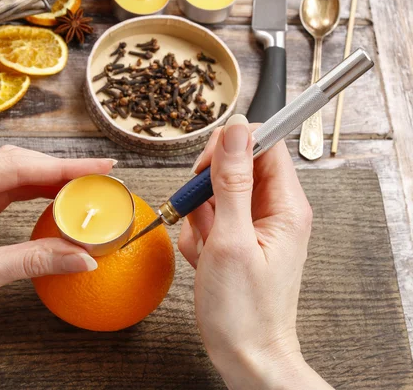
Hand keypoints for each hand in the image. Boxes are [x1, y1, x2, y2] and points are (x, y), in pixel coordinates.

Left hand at [0, 146, 115, 335]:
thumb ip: (35, 259)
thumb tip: (83, 257)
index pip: (16, 167)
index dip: (63, 167)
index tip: (99, 166)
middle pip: (17, 164)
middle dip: (60, 170)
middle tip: (99, 176)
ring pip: (13, 176)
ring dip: (49, 182)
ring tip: (85, 185)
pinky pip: (6, 194)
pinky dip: (33, 195)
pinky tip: (56, 198)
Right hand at [179, 115, 331, 388]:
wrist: (245, 355)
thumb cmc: (244, 310)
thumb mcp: (231, 240)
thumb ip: (231, 181)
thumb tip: (235, 131)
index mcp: (286, 206)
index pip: (264, 145)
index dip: (231, 146)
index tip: (207, 167)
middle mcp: (274, 211)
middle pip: (236, 167)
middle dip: (208, 189)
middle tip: (202, 215)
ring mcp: (255, 226)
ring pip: (216, 195)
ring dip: (200, 218)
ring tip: (206, 249)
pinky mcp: (239, 240)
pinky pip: (211, 220)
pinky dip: (199, 236)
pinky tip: (204, 260)